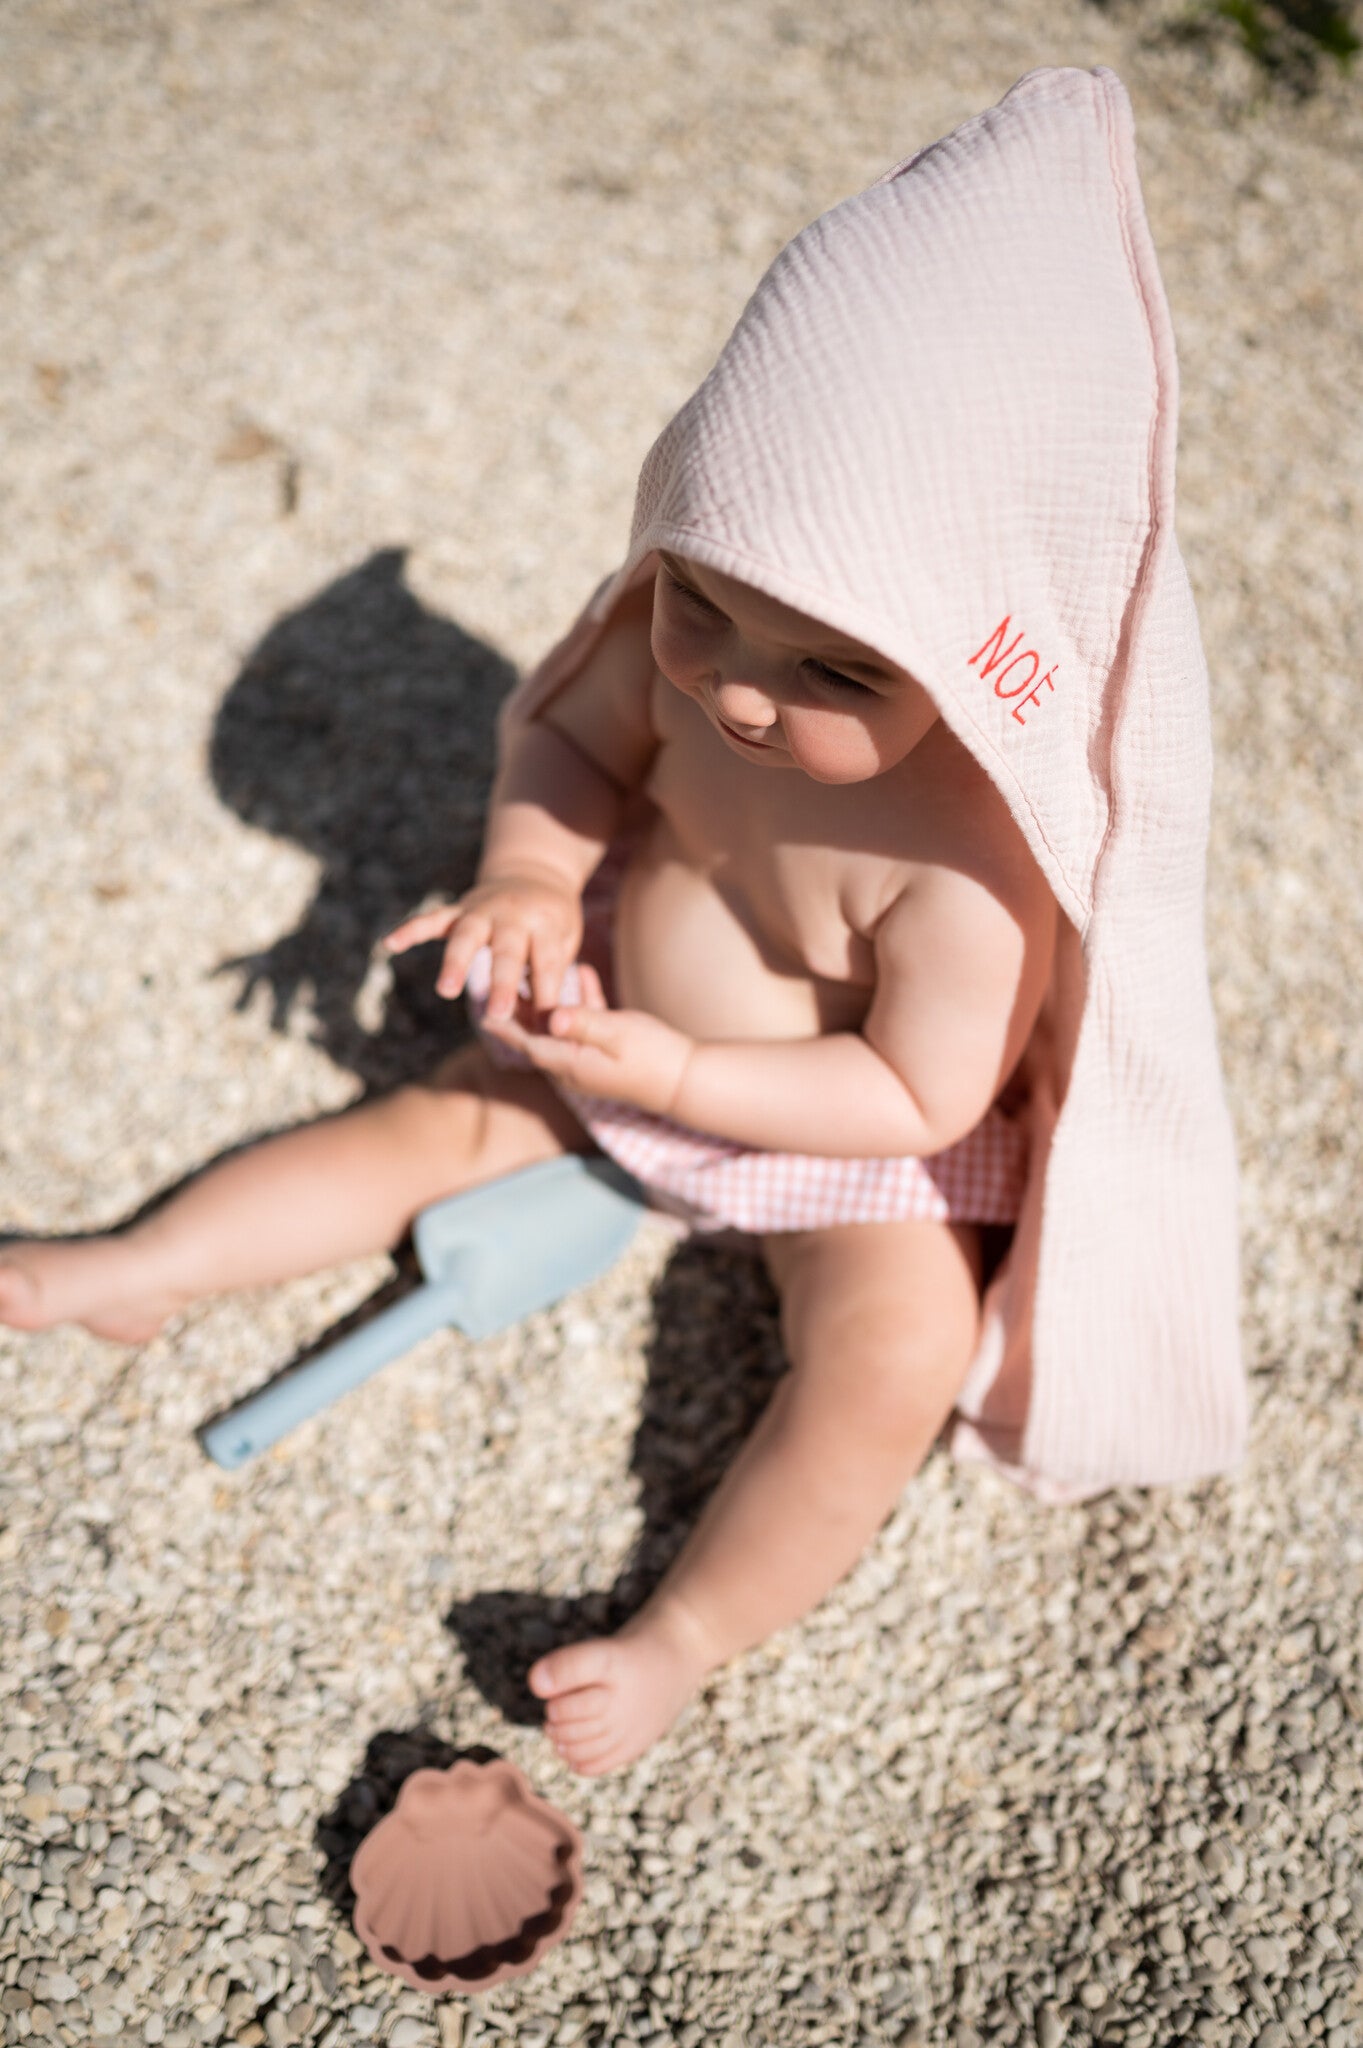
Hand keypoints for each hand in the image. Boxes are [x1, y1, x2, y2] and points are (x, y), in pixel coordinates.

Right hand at [385, 871, 582, 1021]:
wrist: (533, 872)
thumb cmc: (552, 921)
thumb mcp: (566, 940)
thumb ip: (551, 975)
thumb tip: (541, 1025)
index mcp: (546, 921)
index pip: (546, 962)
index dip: (546, 993)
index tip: (545, 1024)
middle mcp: (512, 913)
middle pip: (506, 950)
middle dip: (502, 983)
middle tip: (498, 1014)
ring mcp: (481, 909)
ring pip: (466, 936)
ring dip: (455, 963)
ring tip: (445, 992)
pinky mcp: (457, 909)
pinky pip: (431, 919)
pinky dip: (410, 929)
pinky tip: (390, 943)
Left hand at [484, 965, 694, 1115]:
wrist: (687, 1080)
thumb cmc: (653, 1057)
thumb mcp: (617, 1035)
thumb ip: (584, 1023)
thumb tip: (552, 1016)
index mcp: (570, 1063)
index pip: (528, 1042)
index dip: (505, 1026)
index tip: (482, 1009)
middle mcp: (575, 1066)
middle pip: (538, 1035)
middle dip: (520, 1011)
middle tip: (499, 982)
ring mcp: (591, 1060)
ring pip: (562, 1028)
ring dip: (549, 1003)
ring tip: (534, 975)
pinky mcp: (610, 1052)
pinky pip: (589, 1024)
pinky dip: (584, 1001)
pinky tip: (585, 971)